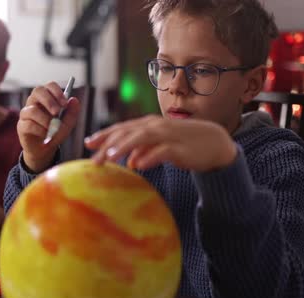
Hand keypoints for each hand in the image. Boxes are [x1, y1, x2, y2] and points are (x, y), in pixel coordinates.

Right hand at [17, 82, 80, 172]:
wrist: (45, 150)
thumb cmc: (55, 133)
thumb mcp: (67, 124)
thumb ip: (72, 113)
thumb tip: (73, 100)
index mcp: (47, 98)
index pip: (50, 86)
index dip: (57, 92)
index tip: (65, 104)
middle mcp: (35, 102)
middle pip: (37, 91)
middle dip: (49, 101)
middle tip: (57, 112)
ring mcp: (26, 113)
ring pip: (32, 110)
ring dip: (45, 120)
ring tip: (52, 129)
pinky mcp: (21, 125)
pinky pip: (29, 124)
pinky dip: (40, 130)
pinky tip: (45, 135)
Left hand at [85, 115, 237, 171]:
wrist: (215, 143)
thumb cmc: (186, 145)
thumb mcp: (161, 148)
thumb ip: (146, 152)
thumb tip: (131, 162)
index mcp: (149, 125)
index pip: (122, 128)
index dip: (104, 135)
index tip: (88, 143)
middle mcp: (156, 127)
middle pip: (127, 132)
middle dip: (108, 144)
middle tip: (92, 158)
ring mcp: (168, 136)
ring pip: (141, 138)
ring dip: (124, 147)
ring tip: (109, 158)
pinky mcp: (180, 148)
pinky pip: (162, 152)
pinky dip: (149, 157)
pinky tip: (137, 165)